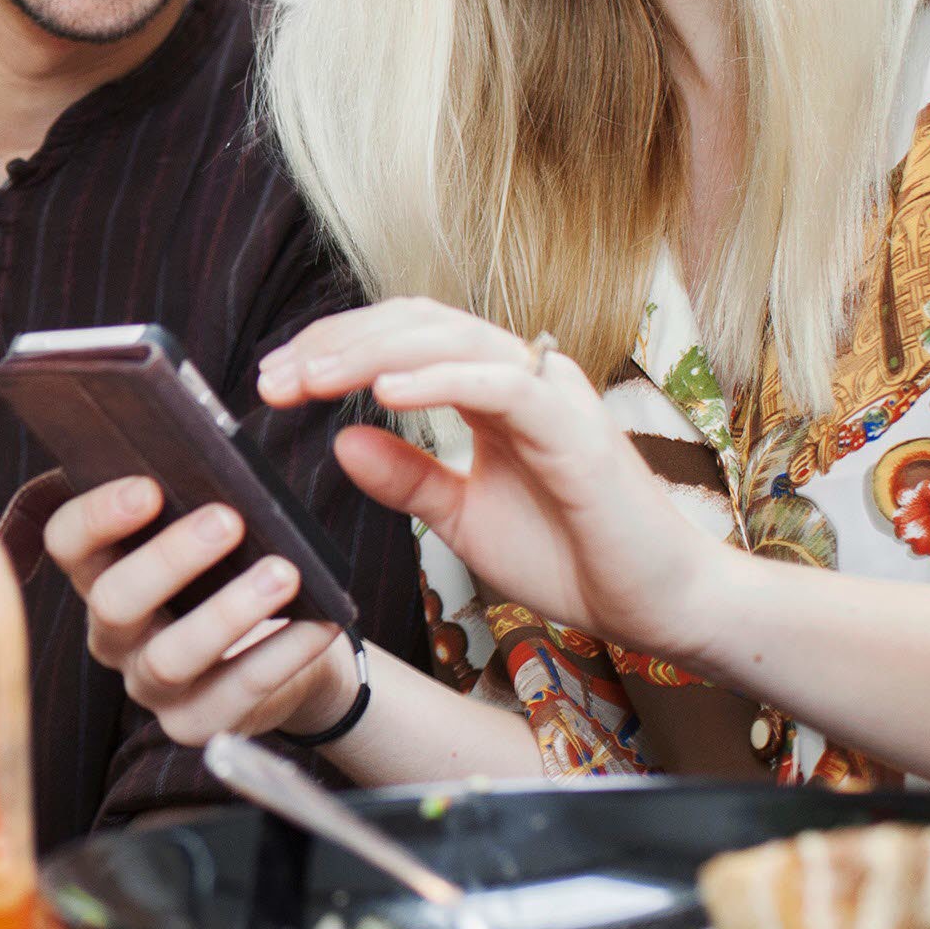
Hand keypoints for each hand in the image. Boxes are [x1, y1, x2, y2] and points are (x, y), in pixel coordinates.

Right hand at [42, 476, 353, 747]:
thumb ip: (180, 492)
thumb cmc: (229, 568)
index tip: (149, 487)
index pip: (68, 542)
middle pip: (114, 600)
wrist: (282, 645)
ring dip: (228, 612)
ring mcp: (149, 685)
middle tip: (228, 520)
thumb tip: (196, 452)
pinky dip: (281, 656)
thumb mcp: (196, 527)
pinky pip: (235, 694)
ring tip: (283, 573)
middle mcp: (113, 633)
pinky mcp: (194, 724)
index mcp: (100, 572)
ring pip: (170, 657)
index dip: (99, 515)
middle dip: (170, 558)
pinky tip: (319, 622)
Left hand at [259, 298, 730, 663]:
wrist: (657, 604)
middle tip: (272, 378)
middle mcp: (522, 376)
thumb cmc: (572, 556)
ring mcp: (550, 395)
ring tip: (309, 379)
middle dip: (336, 345)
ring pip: (450, 341)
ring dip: (370, 355)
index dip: (336, 349)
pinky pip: (499, 386)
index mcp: (493, 390)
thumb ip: (408, 478)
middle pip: (416, 325)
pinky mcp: (575, 428)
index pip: (403, 340)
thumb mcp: (464, 519)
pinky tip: (383, 396)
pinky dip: (439, 382)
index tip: (274, 381)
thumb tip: (341, 444)